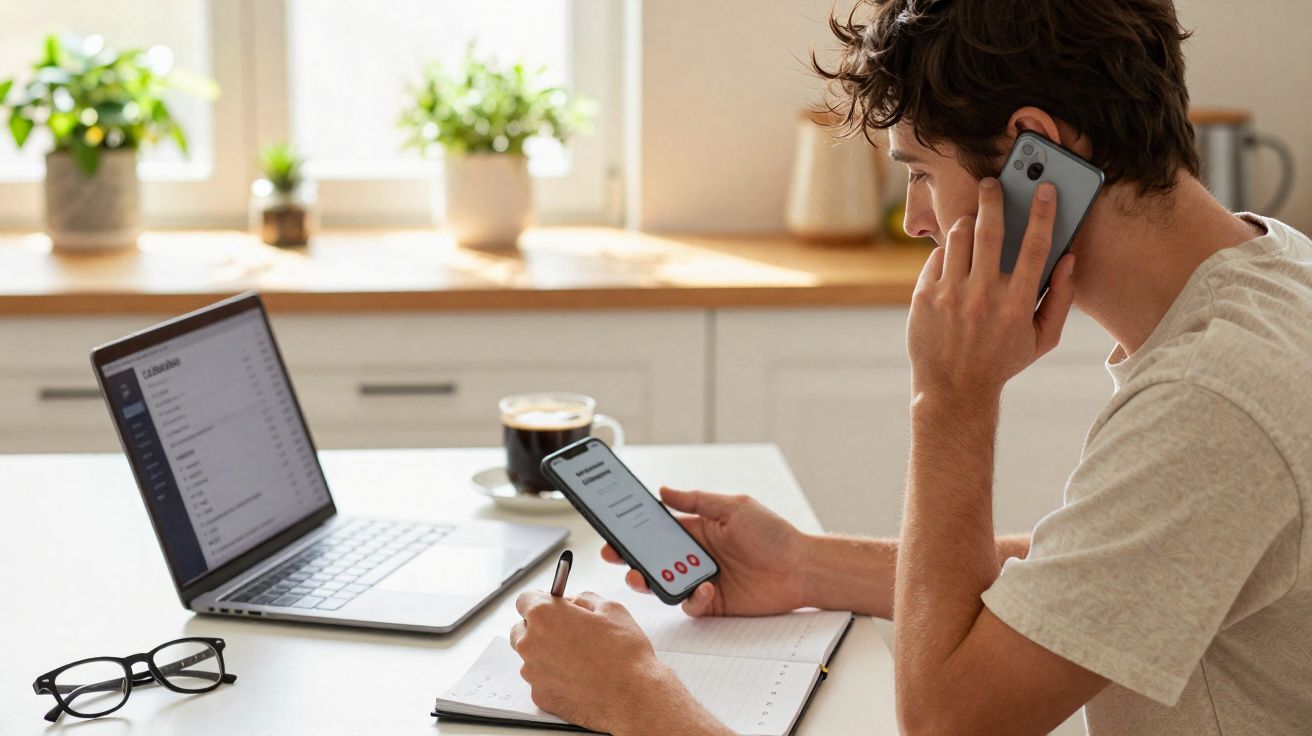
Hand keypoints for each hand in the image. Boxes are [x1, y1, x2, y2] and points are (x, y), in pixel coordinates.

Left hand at [510, 590, 695, 733]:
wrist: (632, 697)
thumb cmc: (624, 654)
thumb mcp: (610, 609)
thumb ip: (584, 598)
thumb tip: (575, 602)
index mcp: (544, 616)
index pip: (524, 600)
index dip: (541, 600)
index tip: (552, 606)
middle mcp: (531, 644)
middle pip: (522, 629)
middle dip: (540, 627)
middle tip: (567, 632)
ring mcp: (533, 673)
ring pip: (531, 656)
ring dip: (547, 653)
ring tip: (578, 657)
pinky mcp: (540, 696)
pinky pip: (541, 680)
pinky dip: (554, 677)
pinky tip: (578, 676)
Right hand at [602, 487, 807, 616]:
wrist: (802, 569)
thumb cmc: (773, 534)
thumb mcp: (734, 507)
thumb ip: (697, 501)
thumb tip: (664, 490)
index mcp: (699, 529)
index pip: (659, 529)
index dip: (635, 530)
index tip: (615, 529)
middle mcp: (697, 555)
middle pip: (655, 558)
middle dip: (631, 558)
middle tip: (615, 556)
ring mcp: (703, 579)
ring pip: (666, 583)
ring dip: (650, 581)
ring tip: (642, 576)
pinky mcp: (714, 603)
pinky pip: (690, 604)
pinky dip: (691, 598)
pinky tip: (703, 589)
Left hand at [906, 178, 1075, 401]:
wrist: (953, 389)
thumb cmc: (1002, 362)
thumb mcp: (1041, 339)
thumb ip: (1061, 299)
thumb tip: (1069, 259)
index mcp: (1017, 304)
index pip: (1035, 247)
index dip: (1042, 213)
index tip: (1044, 188)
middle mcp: (983, 296)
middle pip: (991, 231)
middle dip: (993, 199)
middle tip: (991, 182)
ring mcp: (951, 295)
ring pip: (959, 237)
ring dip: (967, 222)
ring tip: (973, 220)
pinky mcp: (924, 297)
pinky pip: (937, 258)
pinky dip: (947, 252)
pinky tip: (954, 256)